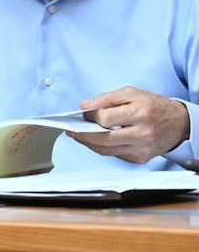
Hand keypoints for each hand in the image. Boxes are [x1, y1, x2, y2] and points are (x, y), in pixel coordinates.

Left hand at [69, 87, 191, 163]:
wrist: (179, 124)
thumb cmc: (154, 106)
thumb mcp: (132, 93)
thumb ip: (106, 98)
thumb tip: (85, 105)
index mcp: (140, 114)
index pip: (106, 119)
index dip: (90, 117)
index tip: (82, 114)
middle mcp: (142, 133)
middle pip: (103, 139)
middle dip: (83, 135)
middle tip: (71, 131)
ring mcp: (142, 148)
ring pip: (107, 150)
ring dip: (89, 143)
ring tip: (79, 135)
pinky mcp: (141, 158)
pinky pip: (115, 155)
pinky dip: (103, 148)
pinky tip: (96, 140)